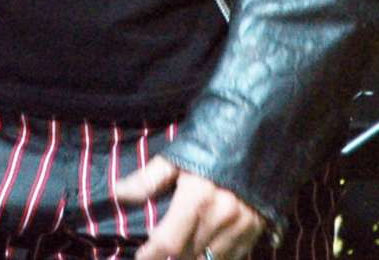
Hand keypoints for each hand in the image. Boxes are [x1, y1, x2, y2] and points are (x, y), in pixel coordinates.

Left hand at [112, 156, 264, 259]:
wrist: (260, 132)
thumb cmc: (213, 141)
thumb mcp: (178, 156)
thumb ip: (148, 179)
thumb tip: (117, 193)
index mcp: (198, 197)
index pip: (168, 242)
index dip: (150, 256)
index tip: (140, 256)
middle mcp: (221, 217)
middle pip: (187, 256)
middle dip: (169, 258)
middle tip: (159, 252)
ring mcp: (242, 227)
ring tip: (179, 253)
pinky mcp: (257, 230)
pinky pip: (232, 258)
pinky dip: (215, 259)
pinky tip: (205, 251)